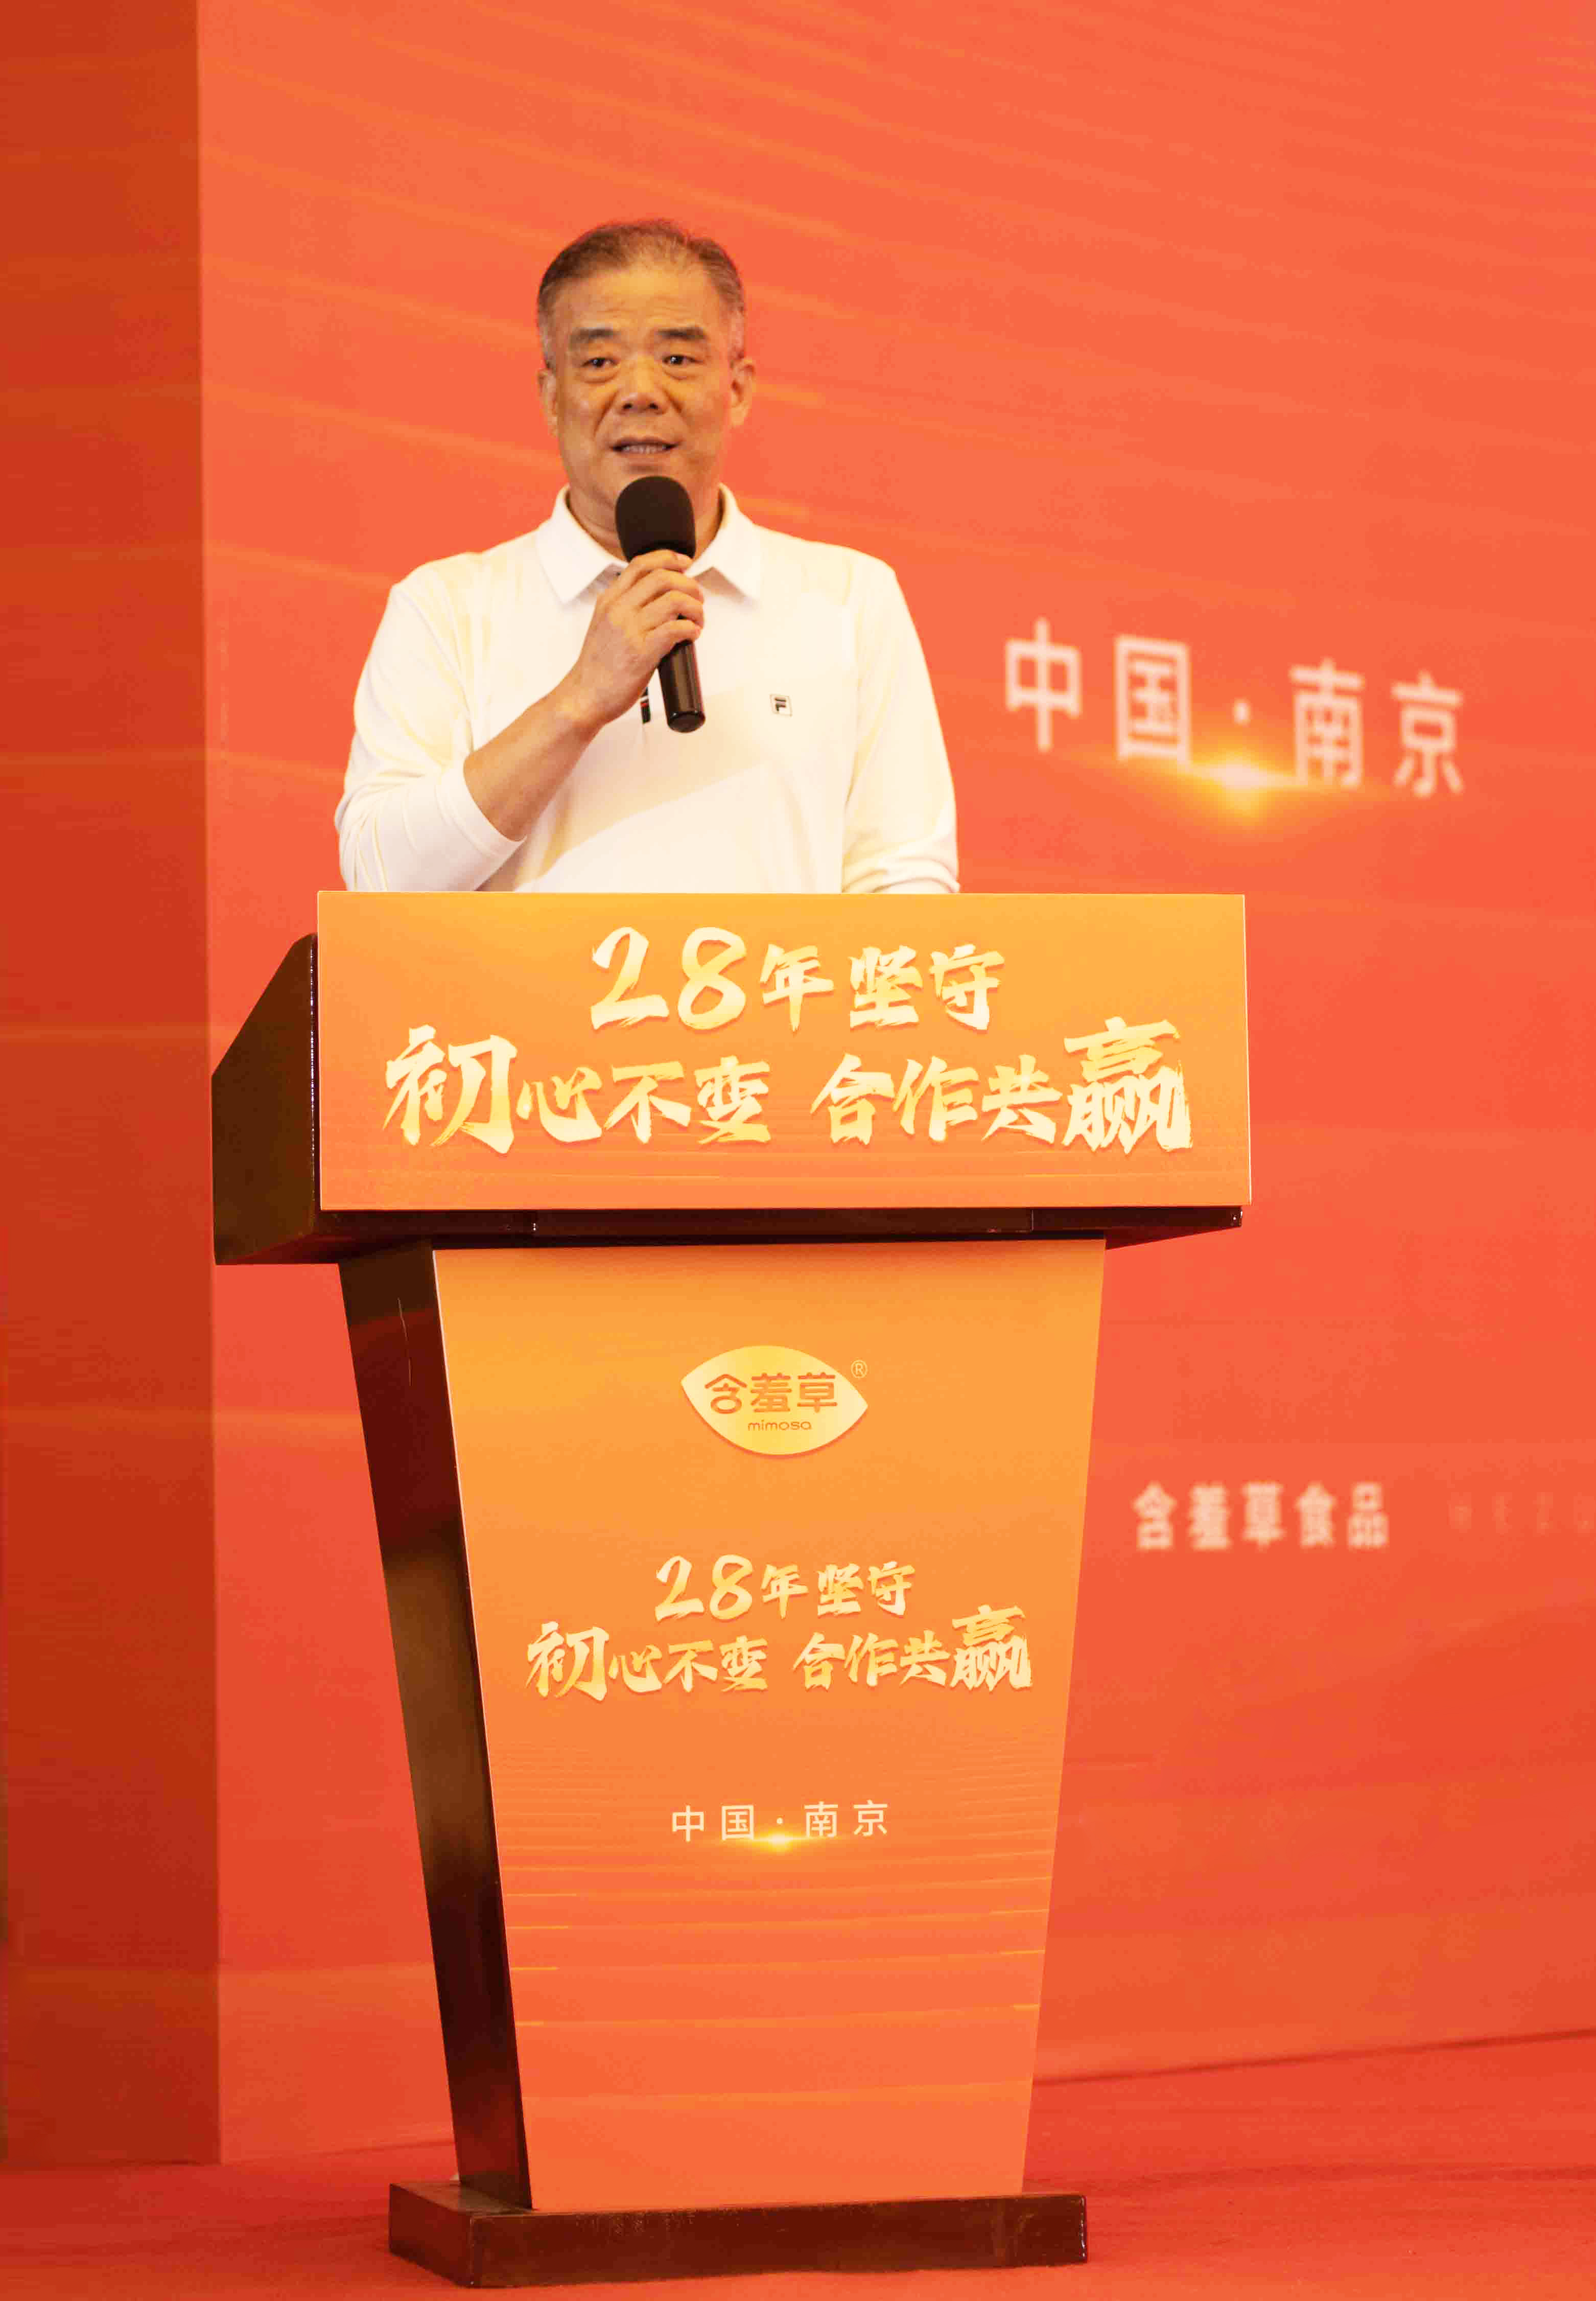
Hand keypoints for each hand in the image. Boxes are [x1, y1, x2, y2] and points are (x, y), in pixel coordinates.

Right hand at [562, 550, 704, 731]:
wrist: (584, 696)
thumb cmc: (598, 667)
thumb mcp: (603, 625)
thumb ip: (624, 608)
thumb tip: (658, 598)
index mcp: (609, 600)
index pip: (641, 564)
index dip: (668, 558)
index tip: (685, 563)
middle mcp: (618, 610)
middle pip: (663, 578)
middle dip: (689, 585)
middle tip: (697, 599)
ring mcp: (630, 630)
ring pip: (674, 600)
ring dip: (695, 608)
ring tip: (698, 620)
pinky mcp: (642, 653)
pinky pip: (676, 629)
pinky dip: (691, 629)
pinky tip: (692, 635)